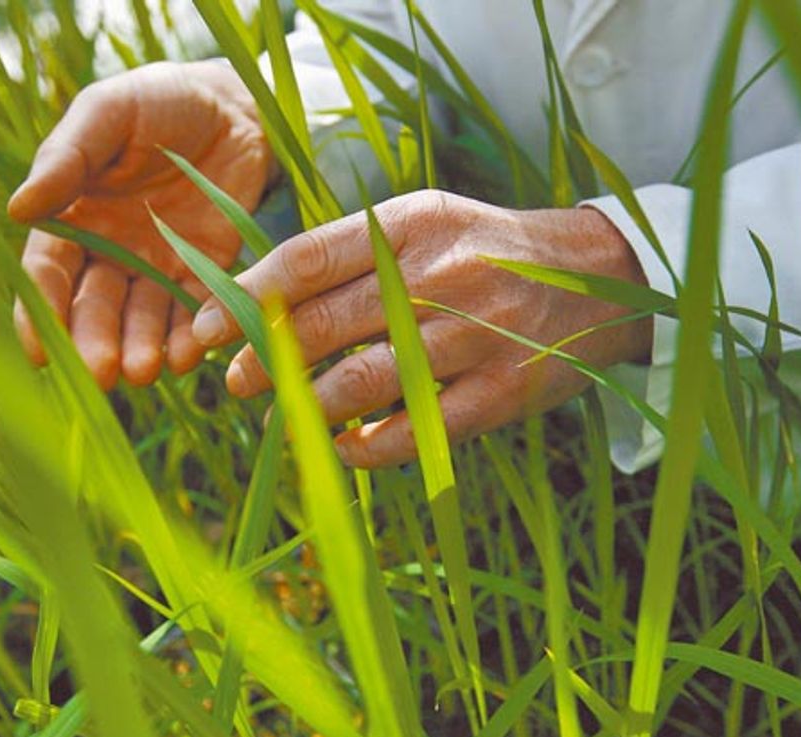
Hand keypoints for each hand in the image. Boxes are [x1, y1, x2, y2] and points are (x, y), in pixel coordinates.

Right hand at [8, 61, 272, 388]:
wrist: (235, 103)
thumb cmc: (159, 100)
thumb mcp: (107, 113)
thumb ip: (66, 158)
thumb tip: (17, 209)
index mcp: (74, 216)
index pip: (50, 272)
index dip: (42, 311)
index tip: (39, 350)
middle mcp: (112, 250)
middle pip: (95, 308)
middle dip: (94, 343)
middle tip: (101, 373)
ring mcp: (160, 264)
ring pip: (144, 319)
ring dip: (141, 348)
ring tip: (144, 370)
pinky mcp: (209, 269)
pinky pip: (197, 310)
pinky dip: (192, 335)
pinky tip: (189, 355)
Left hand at [191, 190, 652, 467]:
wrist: (598, 281)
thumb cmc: (486, 250)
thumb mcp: (426, 223)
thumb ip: (353, 252)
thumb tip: (261, 298)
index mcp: (413, 224)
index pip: (306, 258)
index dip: (244, 298)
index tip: (202, 328)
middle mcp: (439, 276)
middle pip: (323, 325)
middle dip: (262, 361)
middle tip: (234, 382)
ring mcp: (472, 338)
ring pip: (361, 382)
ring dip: (306, 407)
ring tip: (284, 416)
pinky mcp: (499, 393)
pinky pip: (414, 433)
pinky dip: (366, 448)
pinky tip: (342, 448)